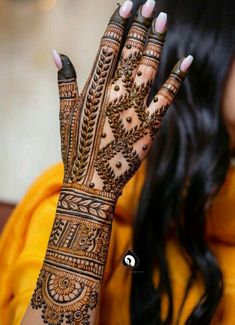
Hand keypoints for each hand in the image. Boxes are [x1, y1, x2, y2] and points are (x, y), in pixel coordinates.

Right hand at [53, 0, 192, 201]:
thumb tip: (57, 53)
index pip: (108, 48)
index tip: (127, 5)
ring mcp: (135, 107)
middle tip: (150, 3)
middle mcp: (115, 92)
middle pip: (131, 51)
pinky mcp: (151, 123)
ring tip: (164, 18)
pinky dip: (178, 76)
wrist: (93, 182)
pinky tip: (187, 58)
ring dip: (157, 41)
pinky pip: (168, 95)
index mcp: (94, 88)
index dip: (118, 24)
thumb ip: (65, 83)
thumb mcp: (65, 115)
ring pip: (149, 66)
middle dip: (140, 25)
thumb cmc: (76, 149)